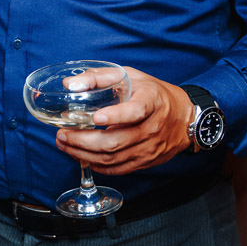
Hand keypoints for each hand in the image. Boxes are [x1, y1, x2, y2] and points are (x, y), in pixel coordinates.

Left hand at [56, 66, 193, 174]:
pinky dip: (97, 166)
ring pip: (113, 159)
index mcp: (151, 102)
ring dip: (84, 155)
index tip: (95, 118)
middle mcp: (152, 128)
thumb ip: (99, 77)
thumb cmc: (154, 94)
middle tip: (62, 135)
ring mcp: (149, 148)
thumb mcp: (131, 76)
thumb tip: (69, 84)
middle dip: (83, 141)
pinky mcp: (146, 162)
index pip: (134, 112)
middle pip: (115, 142)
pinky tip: (81, 157)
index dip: (115, 116)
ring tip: (64, 145)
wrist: (184, 118)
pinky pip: (118, 169)